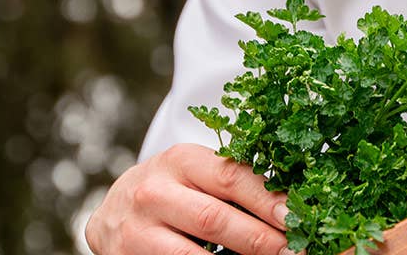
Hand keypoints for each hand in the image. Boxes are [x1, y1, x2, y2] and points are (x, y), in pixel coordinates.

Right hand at [85, 143, 295, 254]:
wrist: (112, 213)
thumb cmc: (170, 189)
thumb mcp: (194, 173)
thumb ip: (230, 181)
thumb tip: (287, 203)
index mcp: (180, 160)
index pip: (230, 177)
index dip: (266, 199)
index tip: (295, 216)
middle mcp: (154, 192)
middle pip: (214, 218)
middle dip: (259, 237)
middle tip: (293, 248)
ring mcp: (138, 229)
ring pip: (193, 253)